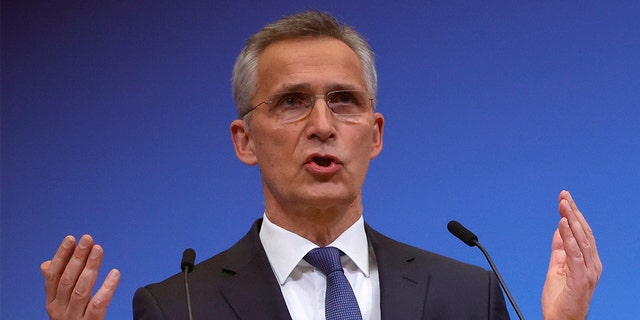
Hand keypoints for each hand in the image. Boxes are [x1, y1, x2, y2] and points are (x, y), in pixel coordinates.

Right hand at [41, 234, 119, 319]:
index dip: (61, 256)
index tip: (71, 239)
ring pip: (82, 290)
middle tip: (88, 239)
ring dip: (91, 267)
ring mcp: (74, 319)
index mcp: (52, 303)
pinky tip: (115, 273)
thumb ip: (56, 286)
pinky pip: (98, 305)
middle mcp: (60, 311)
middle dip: (77, 258)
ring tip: (99, 250)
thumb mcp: (61, 305)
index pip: (53, 276)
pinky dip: (107, 288)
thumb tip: (45, 264)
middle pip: (68, 280)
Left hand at [542, 191, 601, 319]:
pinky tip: (562, 223)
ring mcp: (588, 271)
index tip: (564, 198)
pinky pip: (574, 253)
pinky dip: (568, 236)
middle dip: (573, 211)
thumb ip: (559, 249)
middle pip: (584, 232)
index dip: (574, 214)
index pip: (582, 232)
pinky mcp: (580, 277)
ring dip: (571, 219)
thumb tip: (559, 230)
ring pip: (581, 239)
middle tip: (564, 195)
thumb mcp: (557, 267)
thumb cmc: (561, 299)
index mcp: (588, 261)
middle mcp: (592, 264)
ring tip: (563, 204)